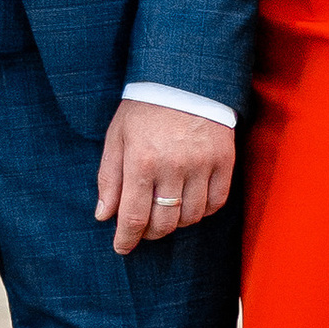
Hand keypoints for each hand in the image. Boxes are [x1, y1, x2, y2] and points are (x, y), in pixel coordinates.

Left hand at [95, 99, 233, 256]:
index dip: (127, 238)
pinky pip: (216, 203)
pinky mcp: (224, 161)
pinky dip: (202, 211)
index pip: (134, 216)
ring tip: (165, 211)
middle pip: (164, 223)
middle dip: (150, 233)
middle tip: (143, 228)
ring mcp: (202, 164)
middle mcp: (173, 166)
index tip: (122, 248)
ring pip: (191, 217)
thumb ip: (109, 178)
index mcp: (142, 160)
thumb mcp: (117, 137)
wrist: (184, 80)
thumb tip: (104, 216)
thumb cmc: (144, 110)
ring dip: (176, 222)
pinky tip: (190, 203)